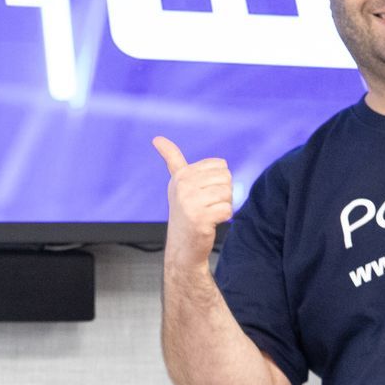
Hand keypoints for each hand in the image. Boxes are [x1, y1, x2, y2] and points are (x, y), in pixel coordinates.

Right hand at [153, 136, 232, 266]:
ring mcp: (190, 202)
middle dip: (223, 193)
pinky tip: (211, 223)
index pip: (220, 165)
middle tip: (207, 205)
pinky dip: (224, 218)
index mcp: (181, 176)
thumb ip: (172, 159)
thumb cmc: (186, 212)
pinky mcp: (199, 218)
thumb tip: (156, 138)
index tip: (203, 192)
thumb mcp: (178, 183)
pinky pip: (228, 210)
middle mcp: (183, 186)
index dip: (219, 180)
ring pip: (228, 194)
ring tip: (208, 214)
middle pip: (227, 178)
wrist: (183, 247)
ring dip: (224, 206)